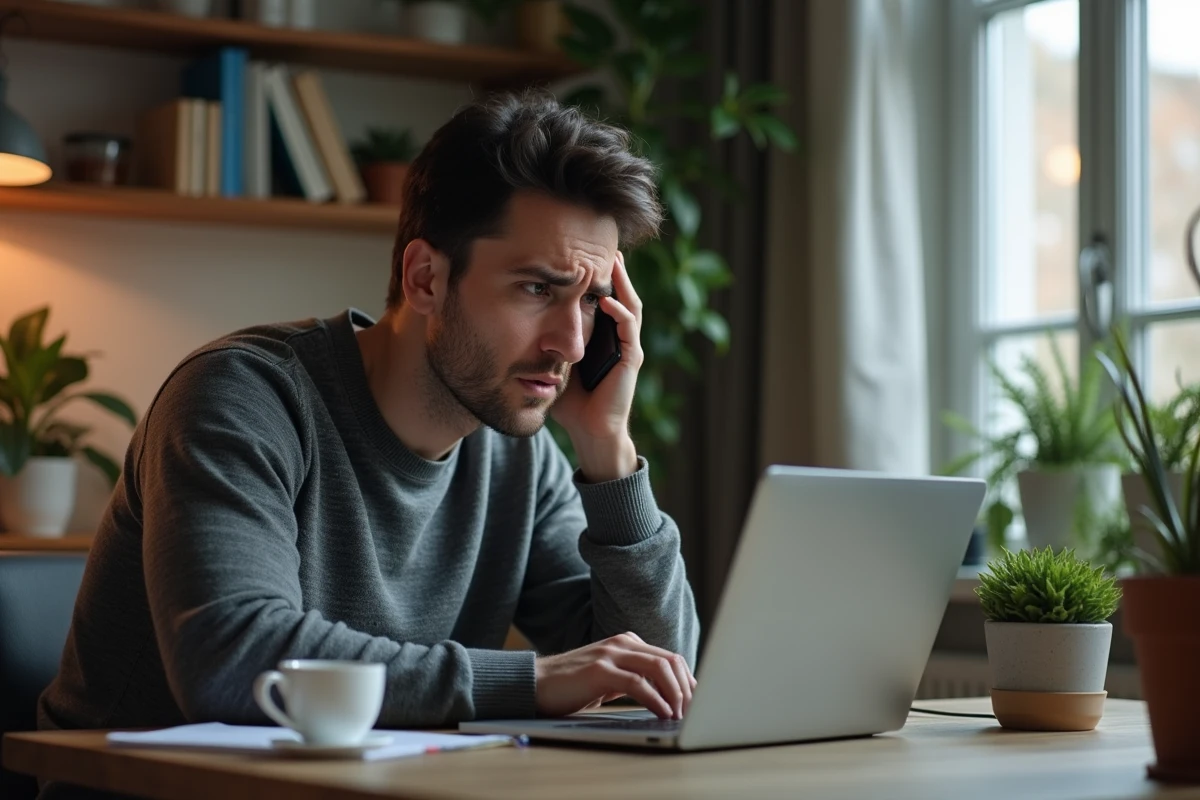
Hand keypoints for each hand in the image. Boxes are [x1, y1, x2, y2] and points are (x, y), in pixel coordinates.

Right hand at [534, 632, 696, 718]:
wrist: (535, 683)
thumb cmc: (572, 685)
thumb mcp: (609, 679)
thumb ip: (634, 680)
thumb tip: (666, 698)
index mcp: (628, 643)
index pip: (670, 658)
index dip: (688, 681)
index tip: (697, 703)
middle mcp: (622, 643)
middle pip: (670, 661)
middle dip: (687, 688)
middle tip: (694, 712)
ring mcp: (611, 654)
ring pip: (659, 668)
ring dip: (676, 694)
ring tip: (681, 715)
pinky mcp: (600, 671)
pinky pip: (638, 684)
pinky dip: (656, 700)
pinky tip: (663, 713)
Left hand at [551, 252, 642, 481]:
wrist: (590, 431)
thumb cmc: (571, 402)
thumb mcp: (552, 362)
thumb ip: (541, 343)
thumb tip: (507, 321)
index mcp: (603, 336)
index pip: (602, 297)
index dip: (595, 275)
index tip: (581, 253)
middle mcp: (619, 338)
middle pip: (620, 294)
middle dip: (613, 270)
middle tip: (604, 245)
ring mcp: (628, 347)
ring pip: (630, 305)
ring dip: (622, 283)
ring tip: (612, 261)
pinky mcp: (631, 360)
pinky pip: (628, 330)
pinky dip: (619, 313)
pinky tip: (606, 300)